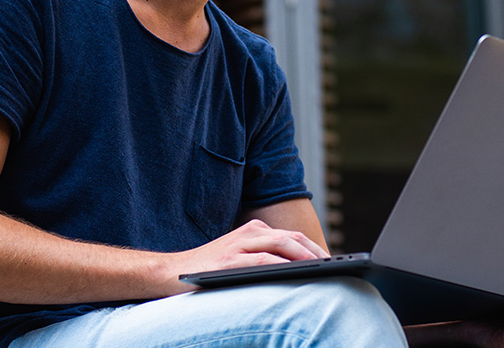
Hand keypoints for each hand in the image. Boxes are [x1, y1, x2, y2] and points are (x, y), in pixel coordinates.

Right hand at [164, 219, 328, 293]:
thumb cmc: (209, 269)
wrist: (170, 272)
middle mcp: (248, 233)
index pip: (291, 236)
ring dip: (304, 256)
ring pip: (280, 244)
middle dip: (315, 251)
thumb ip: (264, 257)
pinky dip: (281, 264)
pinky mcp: (228, 261)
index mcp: (253, 230)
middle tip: (333, 265)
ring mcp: (238, 245)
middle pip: (291, 238)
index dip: (313, 247)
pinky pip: (261, 260)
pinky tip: (294, 272)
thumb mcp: (239, 257)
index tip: (331, 261)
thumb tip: (298, 271)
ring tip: (321, 268)